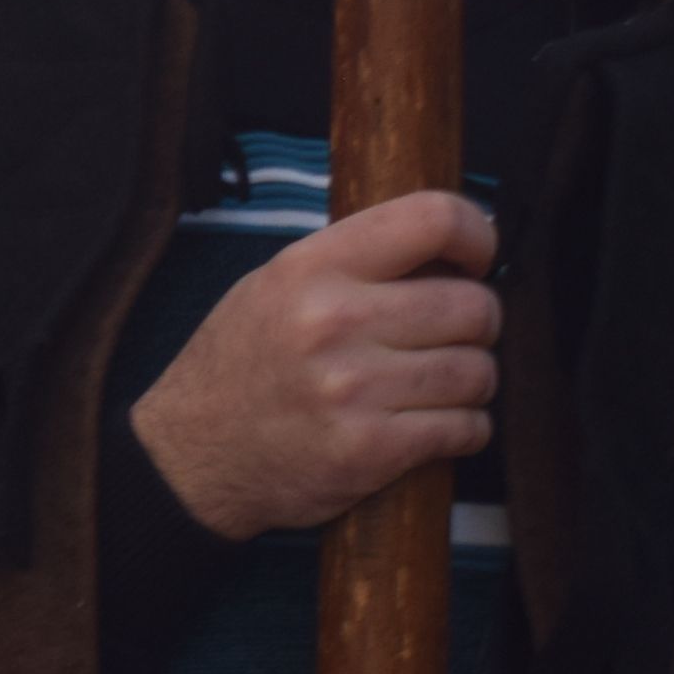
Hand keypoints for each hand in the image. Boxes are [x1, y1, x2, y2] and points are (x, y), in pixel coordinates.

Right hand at [133, 189, 495, 541]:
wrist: (194, 454)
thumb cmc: (244, 363)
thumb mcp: (275, 286)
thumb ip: (353, 264)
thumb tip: (449, 251)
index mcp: (310, 267)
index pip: (430, 219)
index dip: (474, 234)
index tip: (475, 258)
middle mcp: (333, 320)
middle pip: (474, 306)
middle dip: (478, 322)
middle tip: (452, 333)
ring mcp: (354, 388)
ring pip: (479, 372)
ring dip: (472, 381)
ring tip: (437, 383)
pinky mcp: (372, 450)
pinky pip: (467, 428)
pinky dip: (465, 428)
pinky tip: (433, 423)